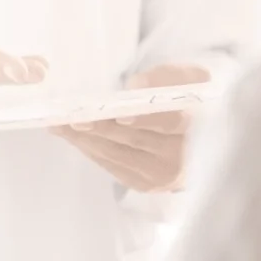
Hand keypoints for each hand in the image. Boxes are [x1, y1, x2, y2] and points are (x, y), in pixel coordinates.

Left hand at [52, 64, 210, 192]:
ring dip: (85, 137)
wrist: (196, 128)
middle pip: (136, 138)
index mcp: (200, 122)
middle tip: (72, 116)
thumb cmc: (184, 95)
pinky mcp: (147, 183)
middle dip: (100, 126)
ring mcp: (166, 174)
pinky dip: (89, 148)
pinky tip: (70, 135)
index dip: (147, 119)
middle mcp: (185, 154)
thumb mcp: (185, 77)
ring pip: (119, 152)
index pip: (172, 121)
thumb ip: (163, 77)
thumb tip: (135, 87)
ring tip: (59, 123)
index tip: (122, 114)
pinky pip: (112, 165)